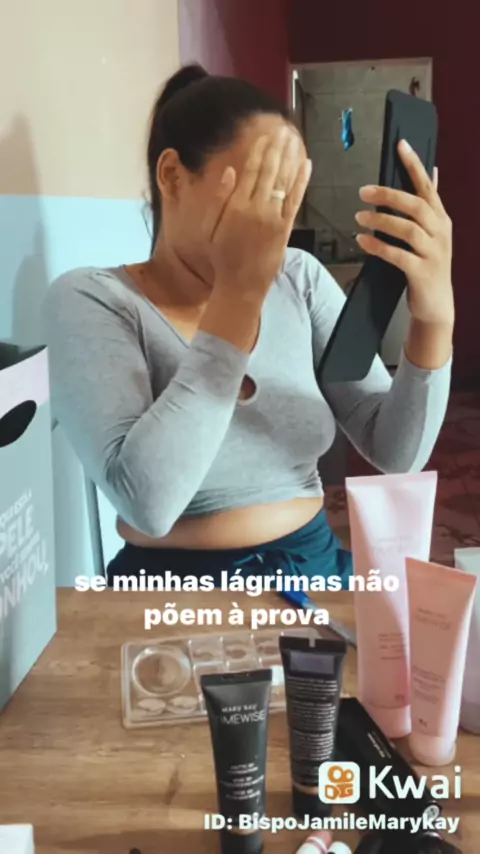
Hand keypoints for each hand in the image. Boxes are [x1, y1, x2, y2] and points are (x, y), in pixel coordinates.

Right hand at [203, 127, 311, 293]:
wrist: (241, 284)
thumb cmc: (222, 257)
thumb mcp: (210, 227)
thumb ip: (219, 198)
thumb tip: (230, 171)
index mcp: (236, 206)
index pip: (251, 171)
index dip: (259, 151)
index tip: (264, 136)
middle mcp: (256, 208)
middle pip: (269, 171)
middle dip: (276, 149)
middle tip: (283, 130)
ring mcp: (273, 218)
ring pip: (284, 181)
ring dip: (289, 158)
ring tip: (293, 140)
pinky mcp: (286, 228)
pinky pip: (296, 199)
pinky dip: (301, 181)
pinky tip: (305, 164)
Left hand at [354, 140, 453, 326]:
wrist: (436, 306)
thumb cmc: (429, 266)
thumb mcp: (433, 233)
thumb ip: (429, 205)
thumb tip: (432, 171)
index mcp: (441, 219)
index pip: (428, 187)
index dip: (414, 165)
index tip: (401, 144)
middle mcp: (440, 233)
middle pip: (416, 206)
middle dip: (389, 195)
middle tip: (364, 191)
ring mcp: (433, 253)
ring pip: (408, 229)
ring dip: (381, 220)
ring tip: (359, 217)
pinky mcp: (422, 272)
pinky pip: (398, 255)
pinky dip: (378, 246)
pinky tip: (362, 240)